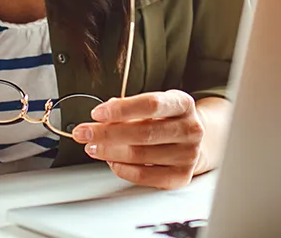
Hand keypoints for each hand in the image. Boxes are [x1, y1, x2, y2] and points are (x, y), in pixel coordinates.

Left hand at [72, 90, 205, 189]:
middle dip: (106, 133)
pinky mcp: (181, 176)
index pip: (150, 104)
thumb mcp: (156, 105)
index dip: (121, 109)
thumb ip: (130, 108)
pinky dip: (122, 169)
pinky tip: (111, 161)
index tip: (97, 113)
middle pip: (143, 132)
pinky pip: (144, 176)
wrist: (195, 141)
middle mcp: (190, 129)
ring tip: (93, 147)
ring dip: (109, 151)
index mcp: (183, 104)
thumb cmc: (168, 120)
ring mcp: (188, 154)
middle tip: (85, 133)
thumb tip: (102, 118)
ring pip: (140, 155)